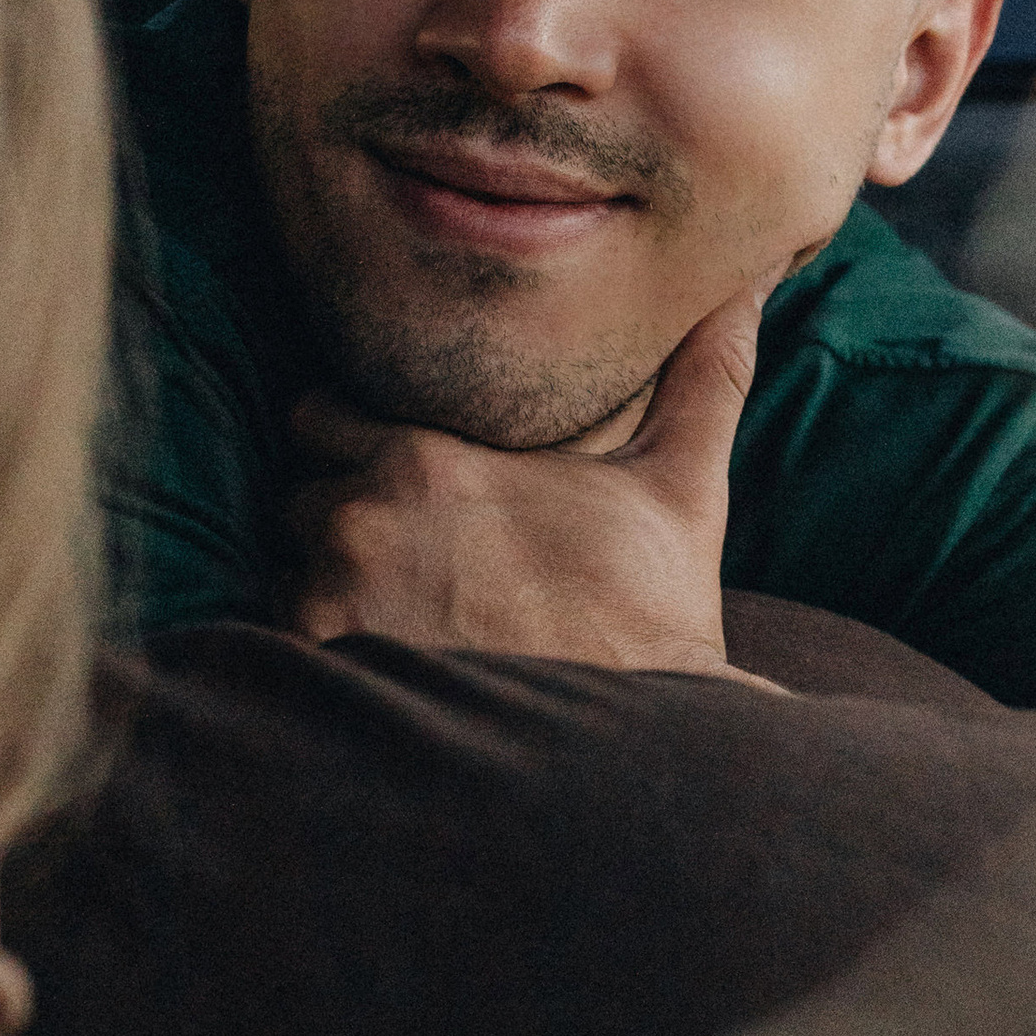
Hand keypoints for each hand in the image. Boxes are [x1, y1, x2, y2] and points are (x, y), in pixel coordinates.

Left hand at [284, 288, 771, 679]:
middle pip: (300, 497)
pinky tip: (391, 666)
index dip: (349, 442)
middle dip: (342, 519)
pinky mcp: (323, 674)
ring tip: (404, 620)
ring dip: (329, 590)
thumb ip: (701, 376)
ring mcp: (330, 601)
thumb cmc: (652, 615)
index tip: (392, 476)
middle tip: (409, 560)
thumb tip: (750, 289)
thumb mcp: (681, 486)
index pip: (318, 417)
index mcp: (420, 457)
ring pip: (290, 572)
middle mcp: (359, 520)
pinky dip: (324, 652)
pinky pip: (285, 643)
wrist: (633, 746)